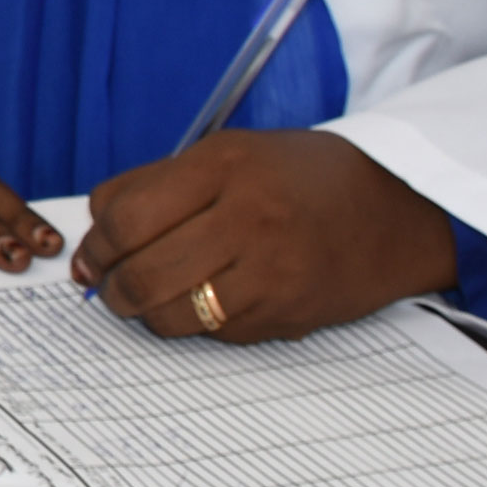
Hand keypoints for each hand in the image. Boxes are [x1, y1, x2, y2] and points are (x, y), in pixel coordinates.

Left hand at [74, 131, 455, 341]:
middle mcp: (248, 218)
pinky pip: (215, 333)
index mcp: (223, 167)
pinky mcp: (288, 314)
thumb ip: (156, 183)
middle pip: (142, 273)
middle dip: (112, 288)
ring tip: (146, 300)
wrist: (396, 208)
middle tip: (108, 287)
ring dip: (146, 313)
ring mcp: (272, 272)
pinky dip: (197, 323)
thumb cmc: (300, 177)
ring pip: (172, 315)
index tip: (90, 257)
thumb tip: (94, 227)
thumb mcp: (229, 153)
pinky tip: (205, 301)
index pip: (127, 217)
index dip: (96, 245)